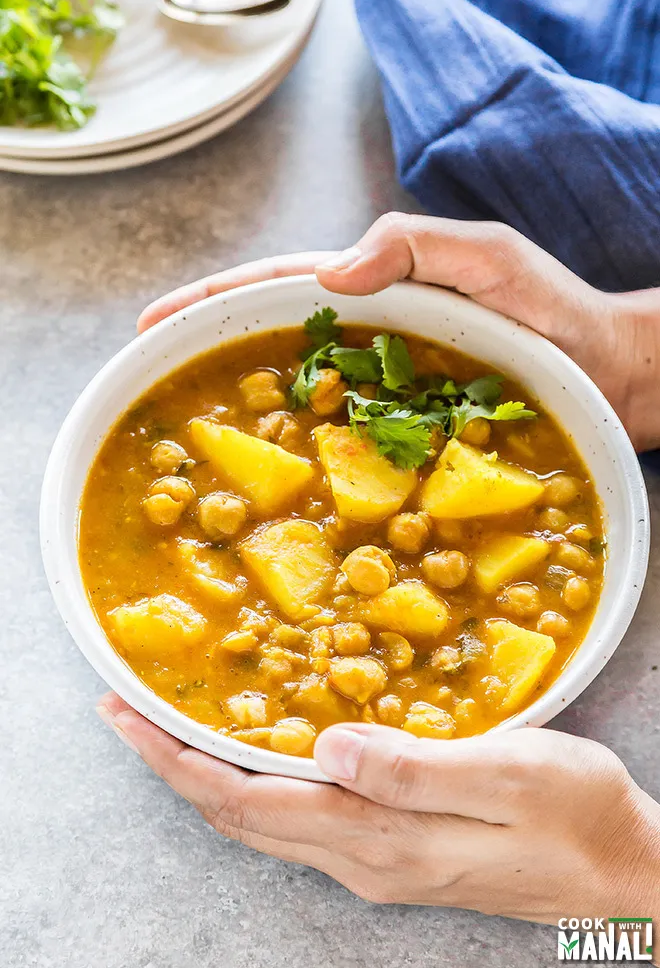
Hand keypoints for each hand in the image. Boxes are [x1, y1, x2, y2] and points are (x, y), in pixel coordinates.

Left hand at [97, 692, 659, 934]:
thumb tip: (328, 746)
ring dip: (210, 775)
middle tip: (128, 713)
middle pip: (242, 816)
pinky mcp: (396, 853)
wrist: (625, 874)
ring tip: (173, 728)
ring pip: (265, 821)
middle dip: (175, 765)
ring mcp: (378, 863)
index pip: (249, 801)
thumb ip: (415, 767)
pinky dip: (257, 783)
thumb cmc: (578, 818)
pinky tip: (260, 753)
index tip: (127, 717)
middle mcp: (365, 860)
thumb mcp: (509, 777)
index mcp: (381, 839)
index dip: (179, 760)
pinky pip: (299, 818)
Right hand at [139, 215, 659, 449]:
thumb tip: (332, 278)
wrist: (607, 377)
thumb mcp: (489, 257)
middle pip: (272, 344)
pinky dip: (303, 466)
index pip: (277, 288)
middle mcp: (368, 345)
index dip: (213, 301)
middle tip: (148, 372)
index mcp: (375, 291)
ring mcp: (384, 396)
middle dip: (209, 352)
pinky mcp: (408, 441)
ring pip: (298, 401)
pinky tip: (275, 489)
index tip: (154, 321)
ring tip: (189, 440)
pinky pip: (343, 451)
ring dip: (244, 414)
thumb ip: (417, 246)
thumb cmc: (553, 311)